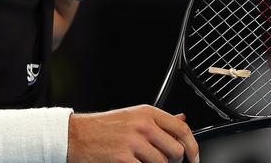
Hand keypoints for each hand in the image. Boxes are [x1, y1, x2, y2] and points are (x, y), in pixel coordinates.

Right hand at [68, 105, 199, 162]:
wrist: (76, 135)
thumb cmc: (103, 127)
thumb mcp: (133, 115)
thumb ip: (158, 119)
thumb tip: (181, 119)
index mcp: (147, 113)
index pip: (182, 129)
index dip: (193, 146)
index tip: (194, 157)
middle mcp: (143, 126)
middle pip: (175, 150)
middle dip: (173, 161)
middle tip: (163, 161)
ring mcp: (133, 143)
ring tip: (143, 161)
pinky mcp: (123, 159)